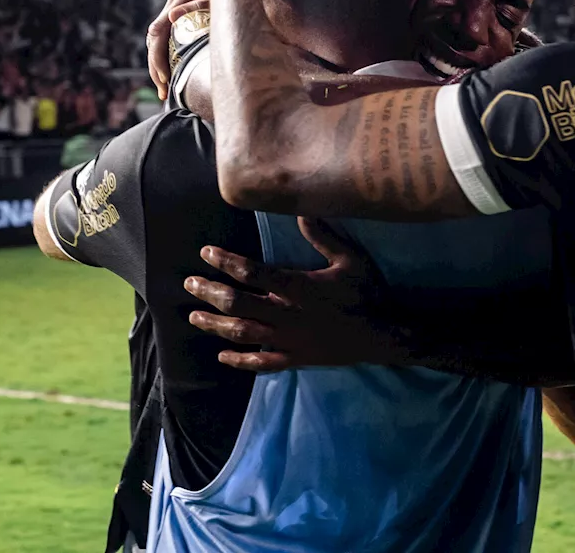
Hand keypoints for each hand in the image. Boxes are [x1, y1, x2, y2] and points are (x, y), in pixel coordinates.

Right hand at [146, 0, 209, 99]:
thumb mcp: (219, 1)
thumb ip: (197, 5)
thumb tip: (172, 17)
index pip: (159, 32)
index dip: (159, 58)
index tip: (165, 77)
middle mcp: (174, 2)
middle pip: (154, 39)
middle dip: (156, 67)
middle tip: (163, 89)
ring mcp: (174, 9)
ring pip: (155, 42)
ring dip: (156, 67)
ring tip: (163, 89)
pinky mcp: (177, 19)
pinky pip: (163, 41)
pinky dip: (162, 59)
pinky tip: (165, 77)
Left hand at [184, 217, 400, 372]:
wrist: (384, 336)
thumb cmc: (368, 294)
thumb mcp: (350, 260)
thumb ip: (323, 237)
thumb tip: (302, 211)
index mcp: (299, 288)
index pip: (253, 273)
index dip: (226, 262)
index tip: (207, 253)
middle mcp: (288, 314)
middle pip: (238, 303)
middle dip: (210, 292)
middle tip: (190, 283)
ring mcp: (289, 340)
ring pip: (243, 333)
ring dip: (215, 324)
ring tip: (194, 316)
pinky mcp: (295, 359)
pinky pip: (262, 363)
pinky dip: (239, 361)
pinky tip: (221, 356)